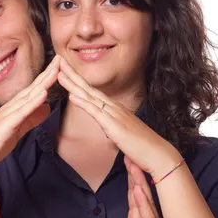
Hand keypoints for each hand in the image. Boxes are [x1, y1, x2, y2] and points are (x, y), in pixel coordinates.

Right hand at [0, 55, 60, 177]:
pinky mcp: (5, 126)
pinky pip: (21, 112)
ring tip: (56, 70)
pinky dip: (33, 102)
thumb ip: (32, 119)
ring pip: (28, 96)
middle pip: (32, 88)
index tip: (60, 66)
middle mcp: (10, 108)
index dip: (47, 78)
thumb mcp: (18, 130)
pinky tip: (43, 93)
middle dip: (47, 73)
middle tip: (61, 58)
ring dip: (43, 83)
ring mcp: (7, 115)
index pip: (33, 90)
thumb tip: (47, 108)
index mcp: (14, 109)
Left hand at [57, 57, 179, 177]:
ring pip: (90, 97)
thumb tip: (110, 132)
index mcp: (115, 110)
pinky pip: (96, 113)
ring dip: (73, 84)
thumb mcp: (124, 136)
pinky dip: (83, 103)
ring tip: (59, 73)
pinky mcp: (115, 127)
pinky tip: (72, 96)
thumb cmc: (143, 148)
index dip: (78, 81)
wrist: (159, 156)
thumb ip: (115, 131)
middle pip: (89, 89)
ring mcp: (115, 116)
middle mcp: (114, 109)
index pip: (93, 93)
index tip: (65, 71)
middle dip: (73, 75)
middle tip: (58, 61)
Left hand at [57, 157, 185, 217]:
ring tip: (135, 165)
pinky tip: (141, 193)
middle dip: (135, 172)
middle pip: (140, 192)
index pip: (133, 194)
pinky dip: (145, 207)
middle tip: (131, 149)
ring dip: (141, 183)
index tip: (125, 156)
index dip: (130, 176)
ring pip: (146, 203)